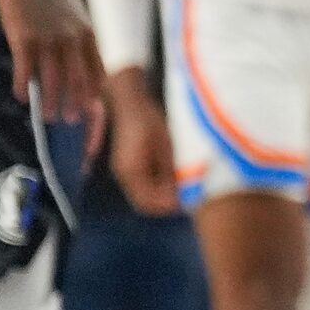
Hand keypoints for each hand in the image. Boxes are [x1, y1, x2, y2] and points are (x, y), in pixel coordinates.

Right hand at [0, 0, 103, 124]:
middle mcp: (73, 40)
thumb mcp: (77, 17)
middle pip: (78, 82)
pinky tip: (20, 96)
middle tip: (71, 122)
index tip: (92, 112)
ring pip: (52, 80)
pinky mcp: (25, 37)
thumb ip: (83, 41)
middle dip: (76, 105)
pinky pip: (25, 69)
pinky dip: (23, 86)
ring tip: (46, 117)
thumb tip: (87, 64)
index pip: (97, 74)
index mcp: (89, 36)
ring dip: (49, 102)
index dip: (94, 96)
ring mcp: (49, 39)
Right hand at [103, 71, 179, 215]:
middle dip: (164, 205)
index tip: (186, 203)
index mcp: (131, 171)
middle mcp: (123, 174)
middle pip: (143, 203)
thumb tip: (179, 195)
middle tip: (187, 198)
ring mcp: (123, 170)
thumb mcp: (166, 147)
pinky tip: (171, 179)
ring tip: (181, 190)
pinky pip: (141, 184)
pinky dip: (156, 187)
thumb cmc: (148, 121)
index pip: (147, 202)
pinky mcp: (126, 165)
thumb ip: (170, 173)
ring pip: (142, 195)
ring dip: (160, 197)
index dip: (167, 207)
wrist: (130, 102)